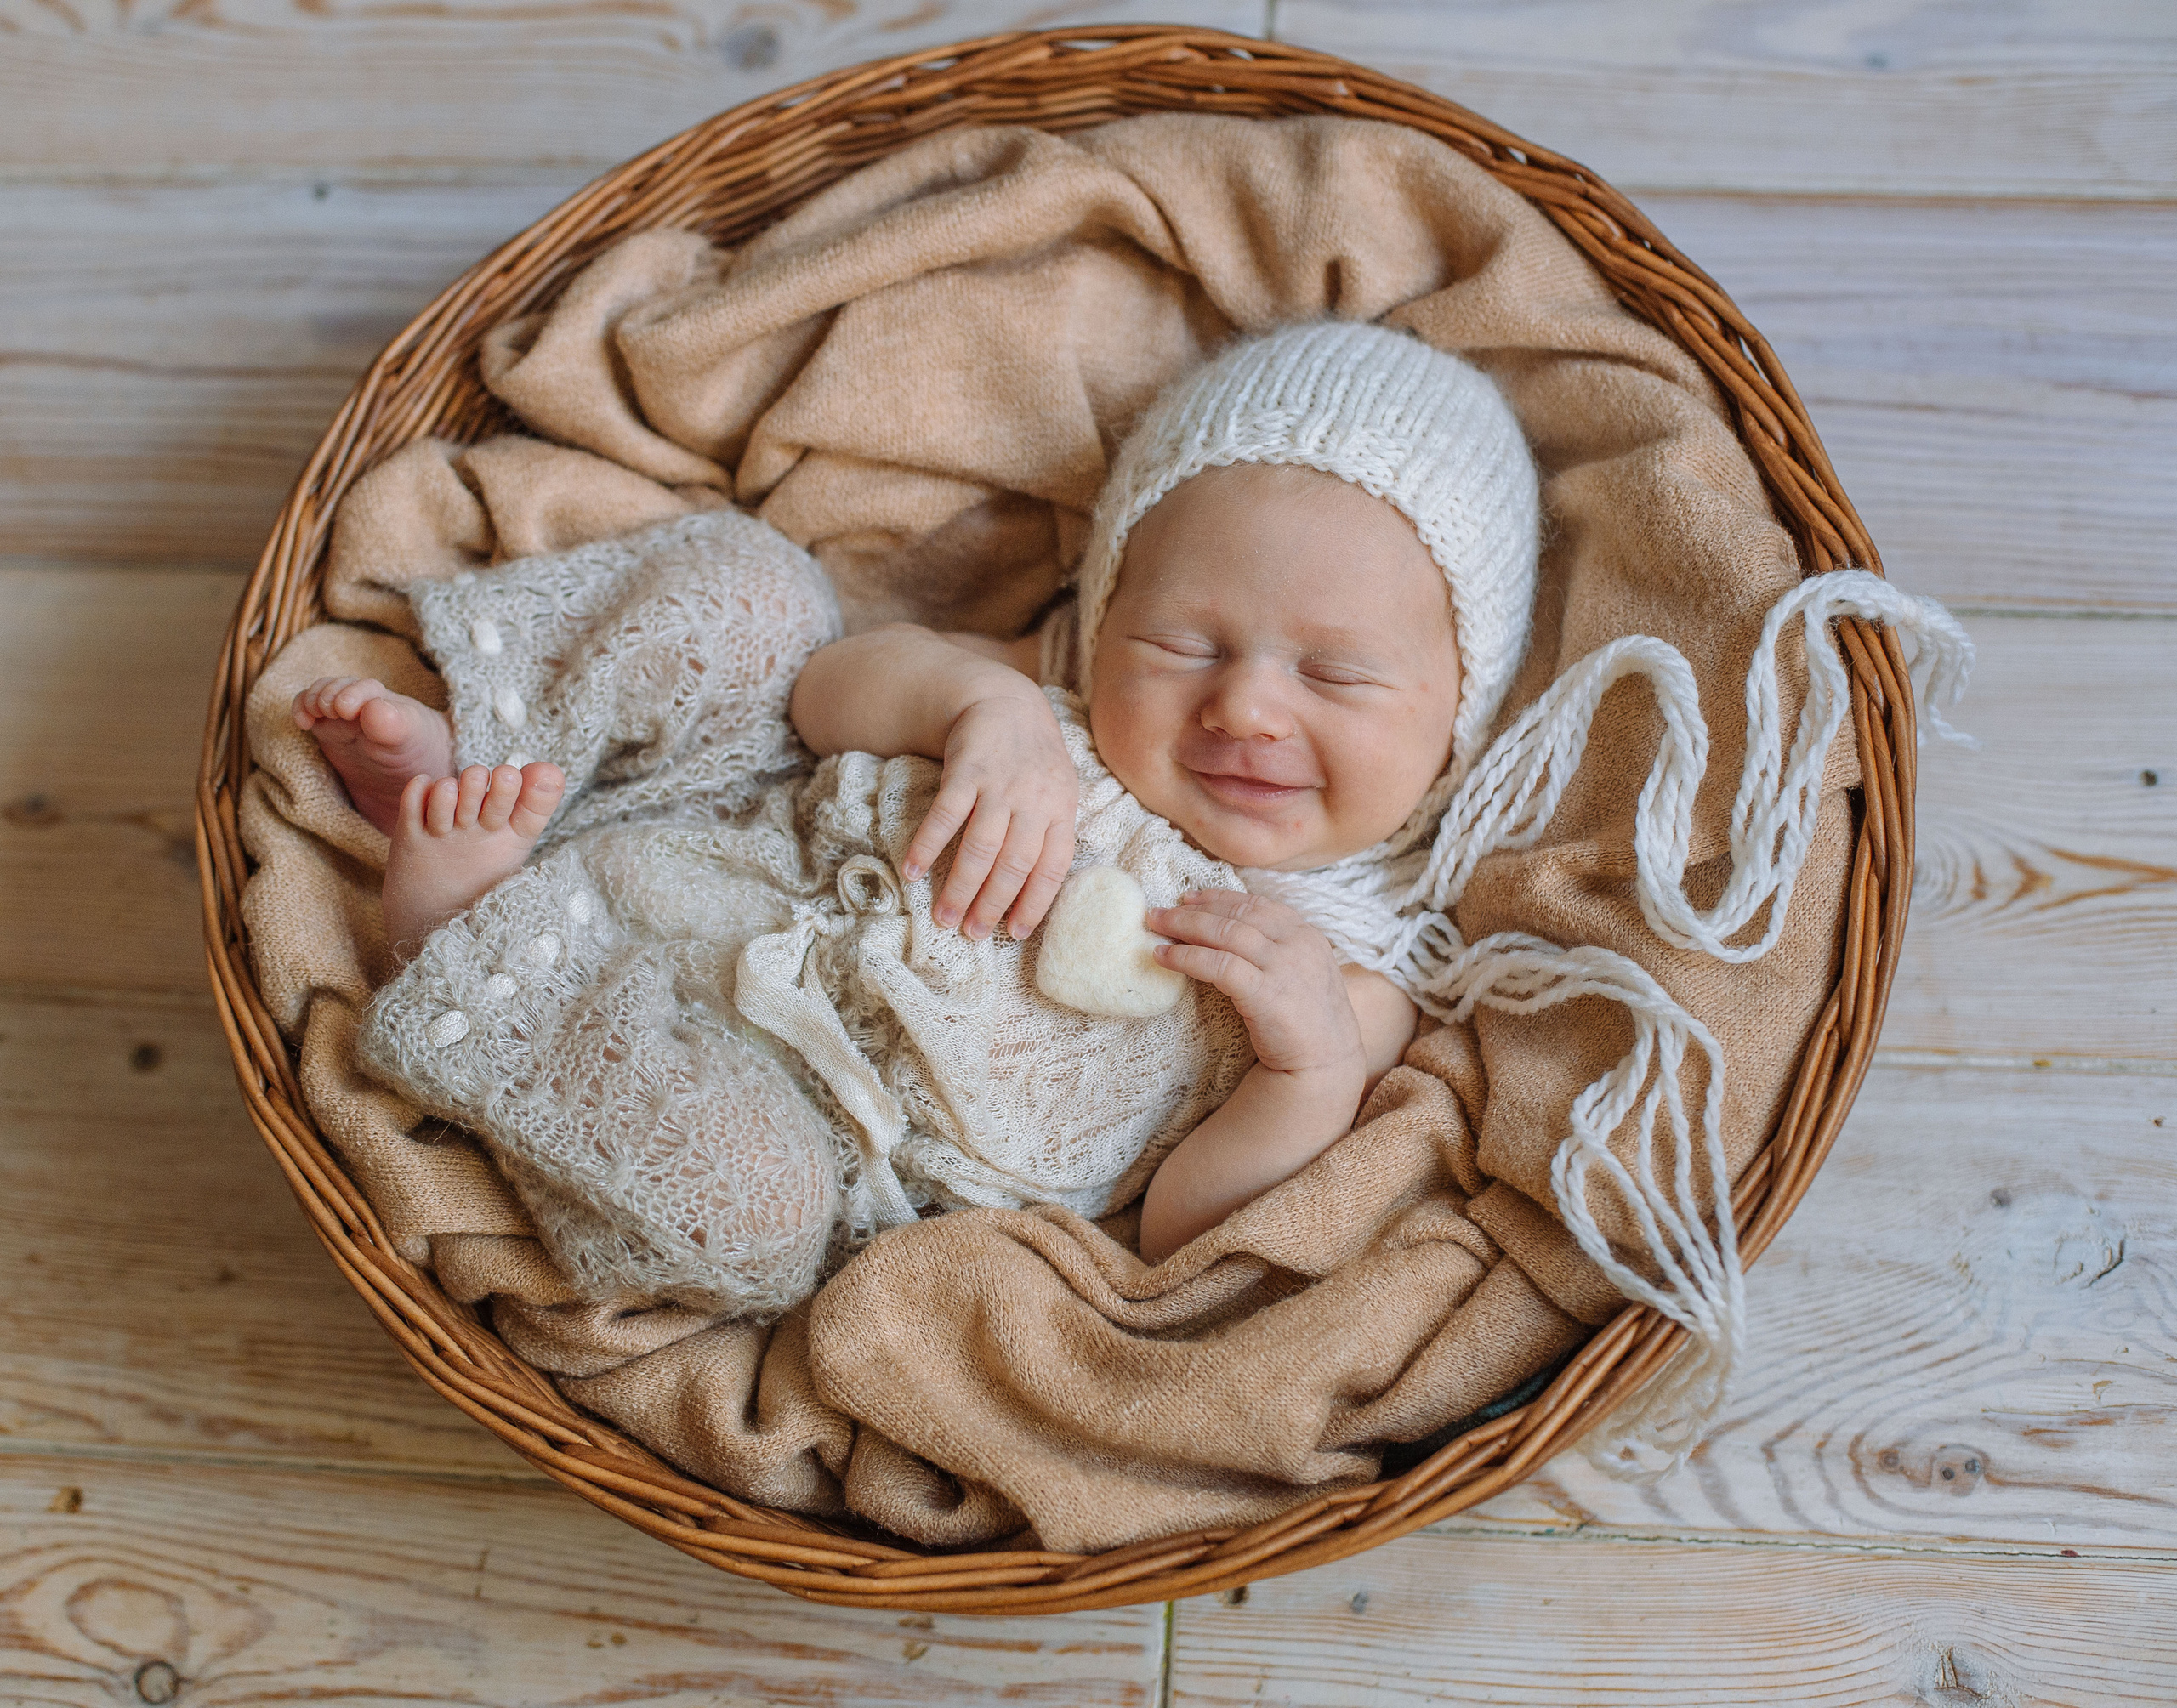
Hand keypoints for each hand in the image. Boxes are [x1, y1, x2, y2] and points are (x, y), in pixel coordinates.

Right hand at [904, 688, 1079, 940]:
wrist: (1003, 700)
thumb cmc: (1032, 758)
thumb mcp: (1058, 790)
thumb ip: (1051, 833)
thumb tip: (1035, 894)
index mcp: (1061, 809)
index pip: (1052, 868)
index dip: (1033, 904)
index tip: (1014, 933)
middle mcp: (1034, 800)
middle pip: (1013, 864)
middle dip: (991, 905)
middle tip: (971, 934)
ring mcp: (1000, 785)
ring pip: (980, 847)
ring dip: (959, 886)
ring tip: (943, 917)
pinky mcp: (966, 770)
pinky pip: (946, 815)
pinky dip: (927, 846)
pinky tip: (912, 871)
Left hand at [1146, 890, 1365, 1085]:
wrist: (1326, 1064)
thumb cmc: (1308, 1022)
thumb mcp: (1304, 973)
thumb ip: (1278, 950)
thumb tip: (1232, 933)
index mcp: (1306, 935)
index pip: (1256, 905)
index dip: (1219, 898)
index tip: (1190, 897)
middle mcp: (1297, 944)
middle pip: (1236, 916)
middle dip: (1193, 910)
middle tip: (1160, 911)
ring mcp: (1283, 967)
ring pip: (1225, 934)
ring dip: (1184, 927)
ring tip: (1155, 927)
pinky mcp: (1266, 994)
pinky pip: (1218, 966)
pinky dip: (1187, 957)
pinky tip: (1165, 957)